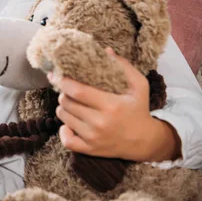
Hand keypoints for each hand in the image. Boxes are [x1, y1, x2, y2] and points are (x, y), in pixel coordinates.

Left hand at [50, 48, 180, 161]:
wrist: (145, 141)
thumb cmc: (139, 109)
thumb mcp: (139, 86)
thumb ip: (123, 66)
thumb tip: (105, 50)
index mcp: (111, 105)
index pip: (77, 91)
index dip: (63, 81)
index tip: (56, 74)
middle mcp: (100, 123)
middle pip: (67, 103)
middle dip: (64, 93)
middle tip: (68, 90)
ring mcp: (94, 138)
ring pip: (63, 118)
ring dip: (64, 108)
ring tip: (72, 103)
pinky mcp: (90, 150)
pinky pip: (67, 140)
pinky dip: (63, 131)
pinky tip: (69, 124)